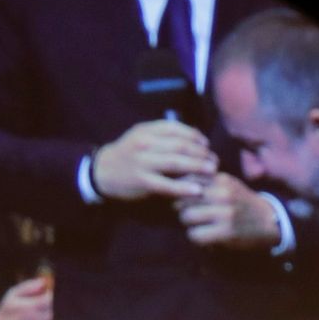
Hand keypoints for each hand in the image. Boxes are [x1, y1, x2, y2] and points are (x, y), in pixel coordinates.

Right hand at [90, 119, 216, 201]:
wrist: (103, 171)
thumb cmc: (129, 154)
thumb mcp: (142, 137)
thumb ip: (163, 135)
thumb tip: (193, 135)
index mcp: (146, 130)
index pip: (176, 129)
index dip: (195, 136)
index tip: (206, 145)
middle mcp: (145, 143)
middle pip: (180, 145)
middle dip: (200, 153)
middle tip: (215, 161)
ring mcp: (143, 162)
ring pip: (176, 162)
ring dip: (197, 167)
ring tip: (212, 171)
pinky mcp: (142, 181)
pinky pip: (167, 184)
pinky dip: (184, 187)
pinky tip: (197, 190)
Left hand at [178, 174, 280, 248]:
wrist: (269, 222)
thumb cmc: (242, 203)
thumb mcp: (228, 185)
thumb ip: (207, 181)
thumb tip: (177, 181)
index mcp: (221, 179)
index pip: (188, 179)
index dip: (180, 189)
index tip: (184, 198)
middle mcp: (223, 193)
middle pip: (183, 198)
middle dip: (180, 207)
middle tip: (188, 213)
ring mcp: (225, 213)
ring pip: (187, 216)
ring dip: (188, 224)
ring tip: (197, 225)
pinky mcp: (227, 232)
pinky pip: (196, 235)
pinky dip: (196, 237)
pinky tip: (204, 236)